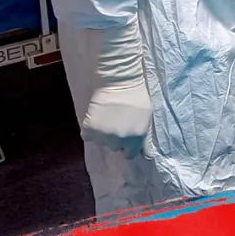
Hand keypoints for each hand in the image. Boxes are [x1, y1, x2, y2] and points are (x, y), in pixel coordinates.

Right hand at [82, 20, 151, 154]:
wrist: (119, 80)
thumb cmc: (136, 96)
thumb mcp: (146, 118)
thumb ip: (144, 138)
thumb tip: (146, 155)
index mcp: (136, 139)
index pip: (129, 154)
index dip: (127, 145)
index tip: (126, 136)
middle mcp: (120, 141)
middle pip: (115, 147)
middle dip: (115, 138)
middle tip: (116, 121)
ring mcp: (104, 136)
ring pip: (101, 142)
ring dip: (103, 133)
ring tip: (107, 116)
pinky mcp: (90, 129)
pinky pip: (87, 136)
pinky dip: (90, 128)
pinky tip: (97, 116)